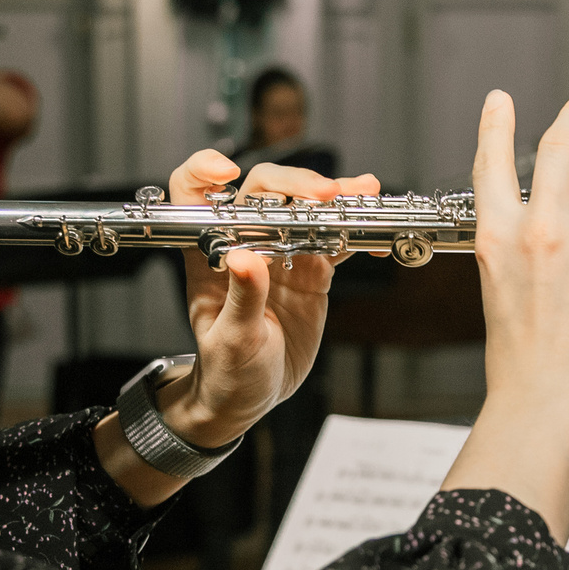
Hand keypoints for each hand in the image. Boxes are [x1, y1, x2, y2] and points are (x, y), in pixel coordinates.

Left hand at [169, 150, 379, 445]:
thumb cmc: (226, 372)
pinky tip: (374, 228)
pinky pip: (335, 240)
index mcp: (211, 253)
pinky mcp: (312, 271)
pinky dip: (355, 231)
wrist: (251, 397)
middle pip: (264, 191)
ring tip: (362, 193)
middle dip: (295, 184)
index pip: (194, 195)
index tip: (227, 172)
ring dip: (334, 197)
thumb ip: (241, 299)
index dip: (204, 172)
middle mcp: (245, 243)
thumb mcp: (231, 341)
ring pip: (305, 209)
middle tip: (326, 194)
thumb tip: (244, 258)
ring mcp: (281, 253)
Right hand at [441, 85, 568, 541]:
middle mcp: (542, 232)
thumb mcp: (502, 297)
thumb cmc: (522, 371)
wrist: (543, 411)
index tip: (500, 99)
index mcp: (500, 239)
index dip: (495, 124)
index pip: (491, 165)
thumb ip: (519, 260)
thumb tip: (543, 246)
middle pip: (561, 148)